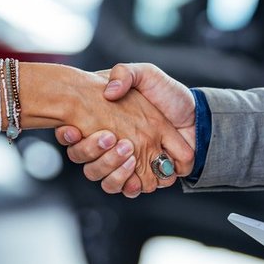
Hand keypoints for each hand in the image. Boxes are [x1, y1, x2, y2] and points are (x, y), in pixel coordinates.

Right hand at [58, 63, 194, 197]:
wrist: (195, 114)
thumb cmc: (167, 94)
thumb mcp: (145, 74)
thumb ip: (125, 74)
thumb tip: (109, 92)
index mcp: (103, 123)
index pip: (74, 136)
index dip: (68, 136)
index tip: (72, 129)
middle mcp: (111, 147)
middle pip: (85, 159)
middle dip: (92, 152)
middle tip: (110, 138)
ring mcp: (127, 163)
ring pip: (103, 178)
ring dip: (111, 169)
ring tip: (127, 156)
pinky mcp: (144, 175)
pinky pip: (127, 189)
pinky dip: (128, 185)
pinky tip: (134, 177)